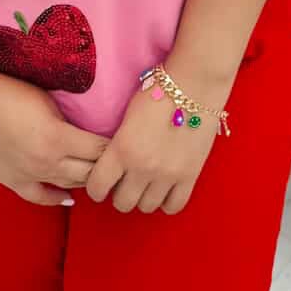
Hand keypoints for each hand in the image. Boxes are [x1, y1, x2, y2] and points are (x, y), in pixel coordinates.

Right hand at [0, 66, 108, 207]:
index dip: (116, 147)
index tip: (129, 142)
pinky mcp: (13, 180)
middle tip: (121, 161)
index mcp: (57, 138)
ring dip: (87, 180)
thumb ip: (69, 118)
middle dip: (107, 167)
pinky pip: (40, 197)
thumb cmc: (8, 89)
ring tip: (103, 175)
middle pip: (89, 172)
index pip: (100, 150)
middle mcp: (47, 162)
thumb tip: (89, 128)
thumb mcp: (47, 99)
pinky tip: (69, 197)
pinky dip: (57, 198)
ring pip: (69, 185)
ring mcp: (29, 175)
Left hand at [86, 76, 225, 215]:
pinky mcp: (190, 175)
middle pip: (122, 203)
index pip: (97, 188)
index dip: (96, 187)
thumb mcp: (127, 116)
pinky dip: (167, 201)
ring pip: (146, 207)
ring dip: (143, 197)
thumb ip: (119, 144)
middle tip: (125, 180)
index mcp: (122, 149)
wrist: (194, 83)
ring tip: (147, 182)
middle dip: (120, 193)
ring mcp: (167, 175)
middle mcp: (142, 167)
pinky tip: (165, 187)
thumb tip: (112, 162)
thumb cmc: (158, 90)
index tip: (101, 182)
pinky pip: (174, 206)